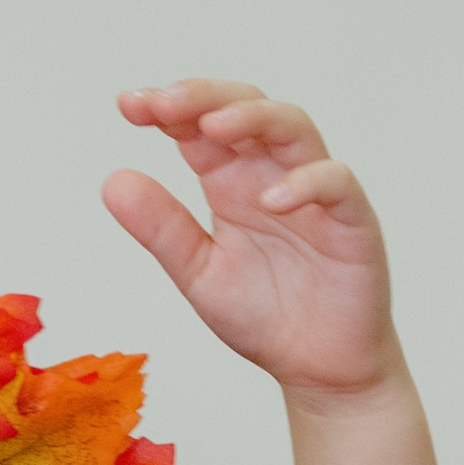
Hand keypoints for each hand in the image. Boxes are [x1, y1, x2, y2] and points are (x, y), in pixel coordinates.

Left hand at [104, 82, 399, 402]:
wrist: (319, 367)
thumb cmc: (265, 314)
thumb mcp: (199, 274)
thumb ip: (162, 230)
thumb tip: (112, 181)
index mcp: (231, 182)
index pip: (199, 128)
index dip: (168, 109)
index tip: (129, 104)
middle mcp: (271, 174)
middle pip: (246, 108)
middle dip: (204, 97)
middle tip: (164, 102)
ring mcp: (314, 191)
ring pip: (293, 128)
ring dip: (254, 119)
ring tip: (214, 127)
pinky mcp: (351, 219)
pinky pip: (336, 183)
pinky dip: (305, 185)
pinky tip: (270, 202)